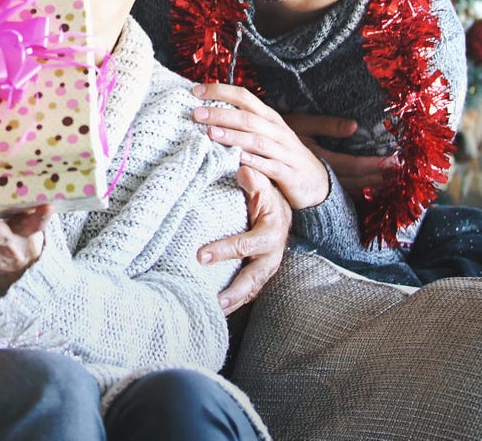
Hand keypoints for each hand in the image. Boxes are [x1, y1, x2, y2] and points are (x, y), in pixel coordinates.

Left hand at [191, 82, 329, 209]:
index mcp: (269, 118)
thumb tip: (206, 110)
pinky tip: (238, 160)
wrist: (317, 183)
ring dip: (233, 136)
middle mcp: (277, 131)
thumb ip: (241, 124)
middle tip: (197, 113)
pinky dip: (255, 162)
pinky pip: (271, 167)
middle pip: (248, 118)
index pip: (244, 97)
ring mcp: (285, 152)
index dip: (221, 91)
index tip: (196, 91)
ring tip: (210, 133)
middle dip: (221, 114)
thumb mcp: (264, 135)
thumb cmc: (282, 156)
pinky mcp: (290, 174)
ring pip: (257, 141)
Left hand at [198, 166, 290, 313]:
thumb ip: (253, 180)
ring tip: (215, 312)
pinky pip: (249, 291)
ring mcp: (267, 267)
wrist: (281, 211)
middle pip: (255, 277)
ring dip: (235, 302)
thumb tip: (244, 171)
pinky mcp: (259, 274)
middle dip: (236, 291)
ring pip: (253, 289)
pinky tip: (218, 310)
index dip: (224, 251)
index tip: (200, 256)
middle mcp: (272, 254)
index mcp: (271, 232)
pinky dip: (236, 302)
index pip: (246, 244)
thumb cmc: (266, 196)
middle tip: (216, 301)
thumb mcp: (262, 185)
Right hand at [283, 112, 393, 198]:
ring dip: (369, 184)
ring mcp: (314, 178)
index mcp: (319, 157)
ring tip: (390, 182)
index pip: (353, 165)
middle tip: (402, 175)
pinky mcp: (310, 181)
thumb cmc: (273, 130)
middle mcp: (319, 171)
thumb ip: (327, 126)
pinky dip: (354, 187)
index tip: (395, 161)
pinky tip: (365, 187)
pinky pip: (337, 187)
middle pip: (354, 180)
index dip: (374, 165)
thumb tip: (354, 126)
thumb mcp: (299, 123)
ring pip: (347, 187)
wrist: (251, 142)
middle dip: (378, 178)